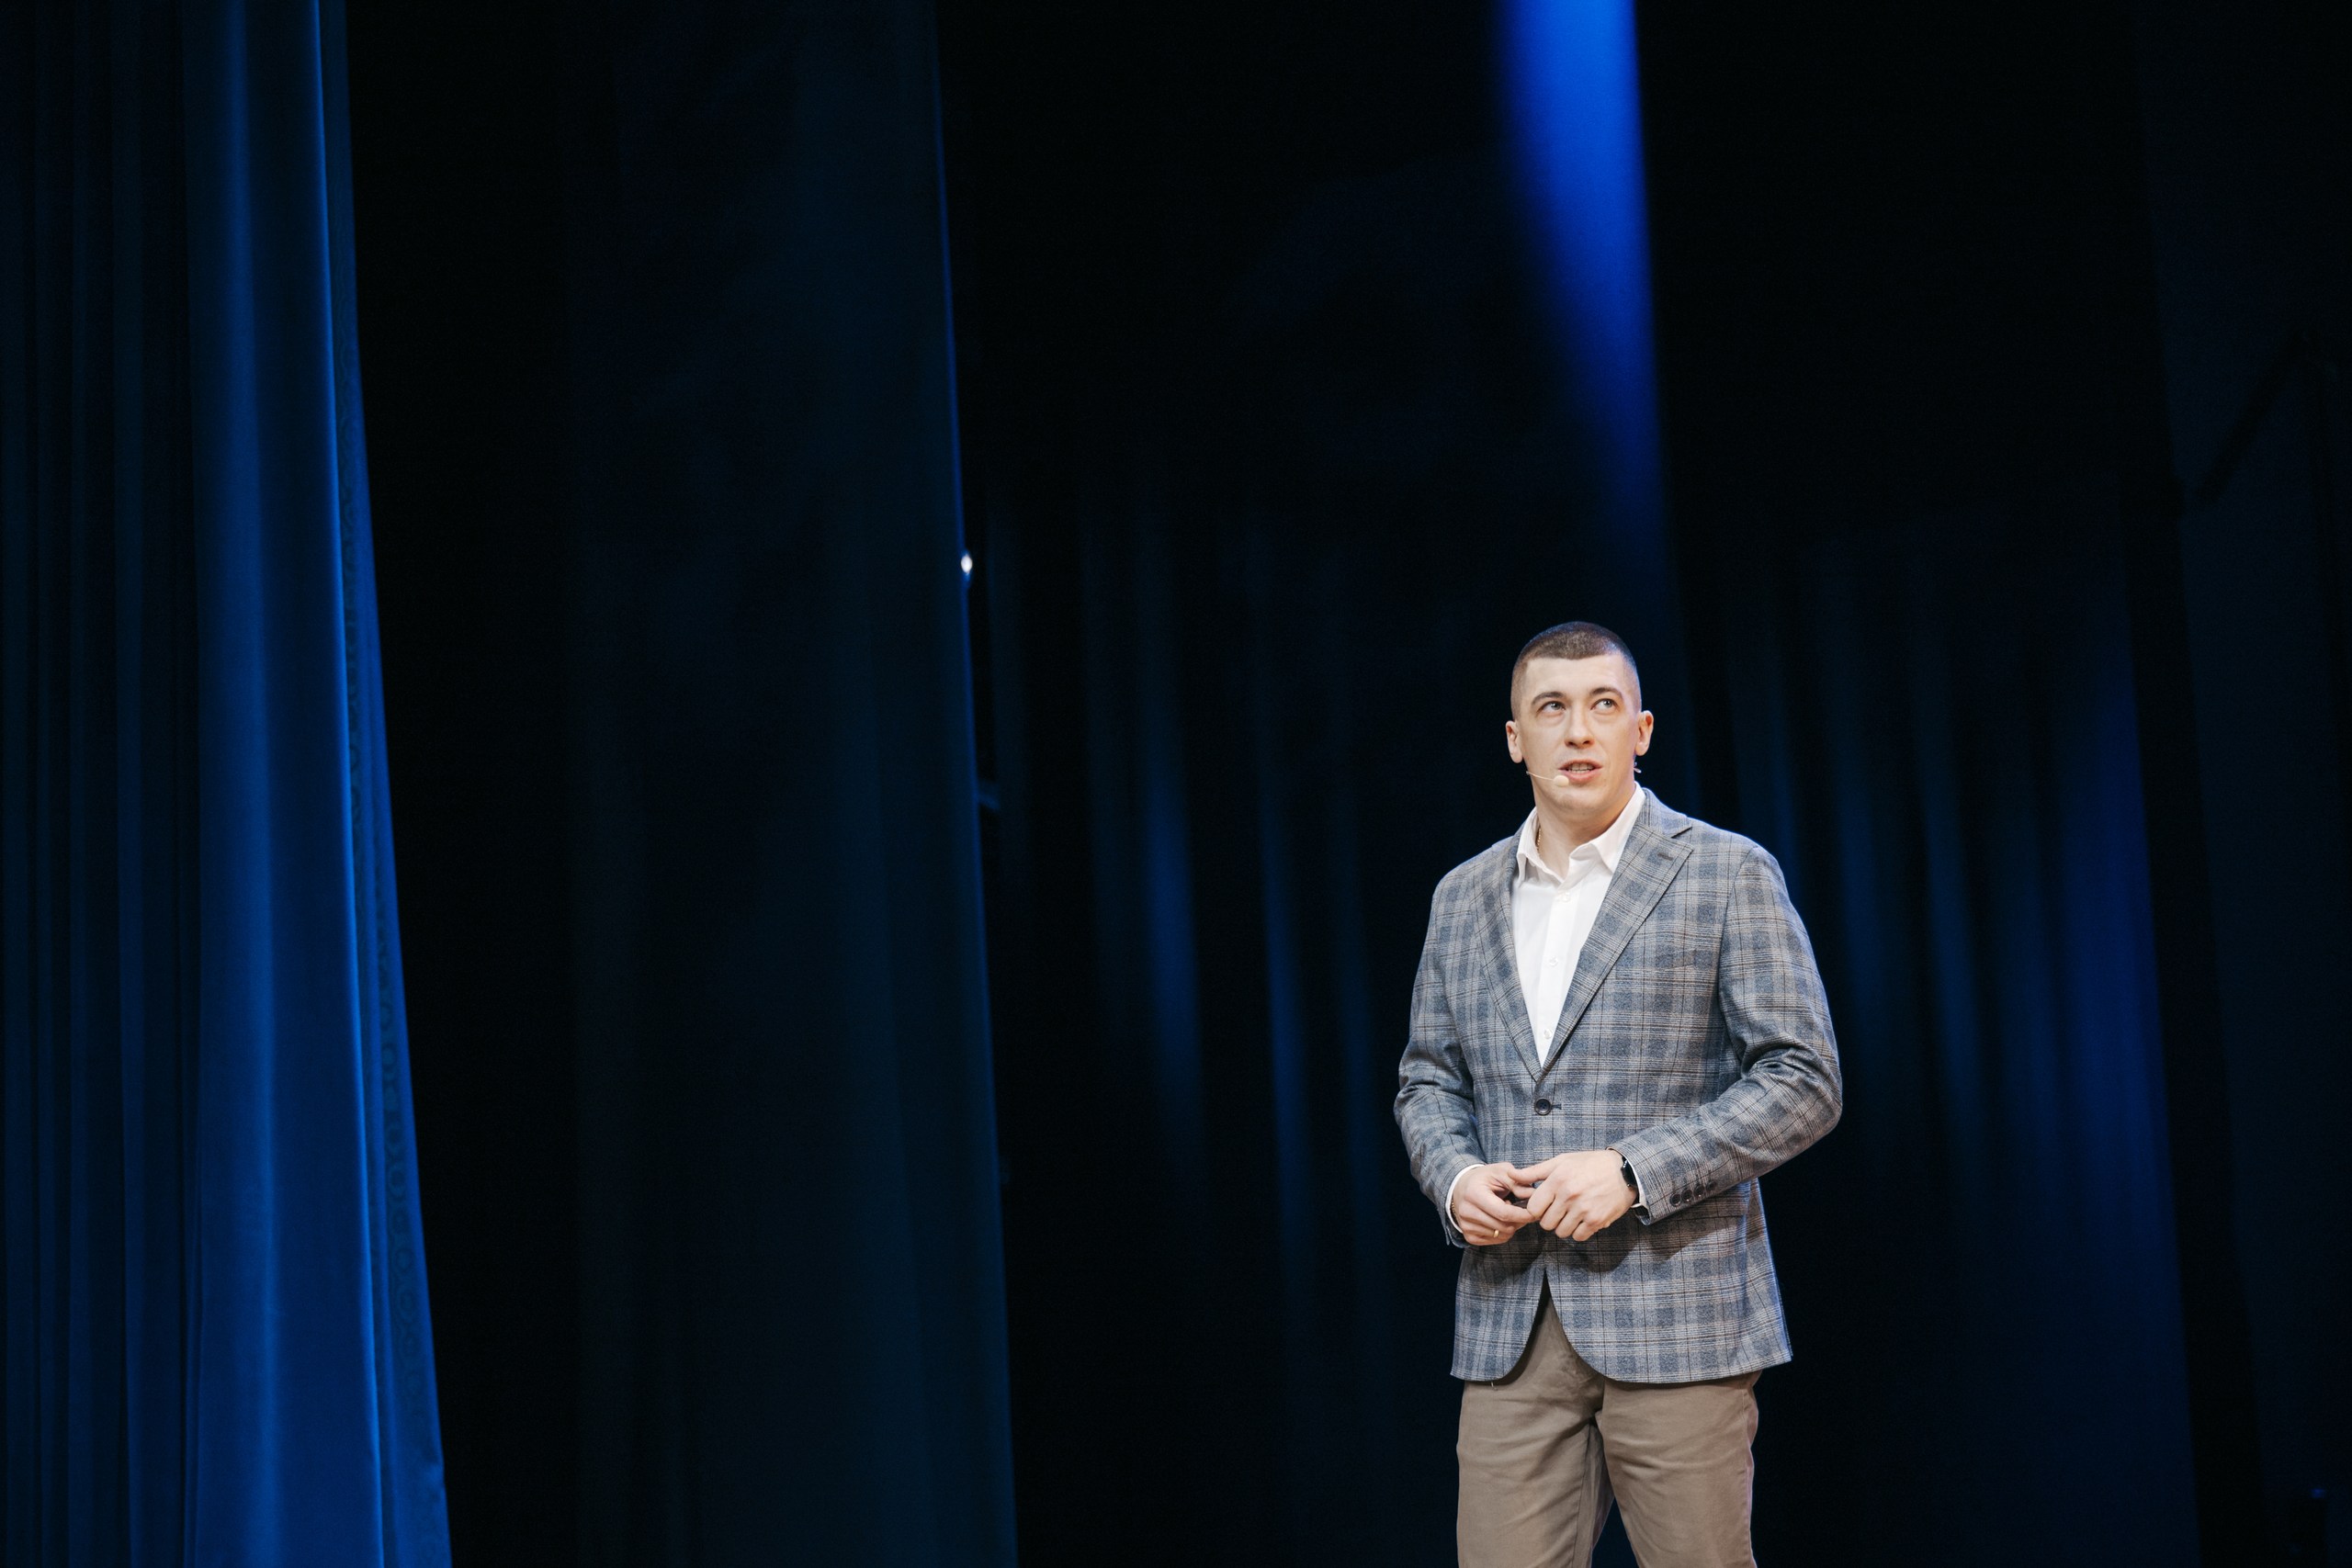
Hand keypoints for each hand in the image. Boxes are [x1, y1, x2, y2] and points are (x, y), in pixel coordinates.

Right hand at [1452, 1162, 1532, 1245]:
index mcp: (1473, 1194)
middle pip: (1504, 1226)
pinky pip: (1495, 1240)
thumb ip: (1517, 1182)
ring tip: (1506, 1211)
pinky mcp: (1469, 1236)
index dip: (1522, 1215)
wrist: (1460, 1187)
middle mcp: (1466, 1212)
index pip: (1503, 1213)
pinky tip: (1499, 1219)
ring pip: (1501, 1235)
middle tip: (1522, 1210)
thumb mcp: (1500, 1171)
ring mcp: (1465, 1226)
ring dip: (1511, 1226)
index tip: (1534, 1212)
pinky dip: (1503, 1232)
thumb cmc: (1483, 1178)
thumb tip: (1534, 1195)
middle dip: (1519, 1221)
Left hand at [1511, 1149, 1633, 1241]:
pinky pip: (1578, 1236)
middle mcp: (1569, 1196)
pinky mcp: (1597, 1220)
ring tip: (1571, 1214)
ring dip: (1563, 1226)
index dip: (1536, 1209)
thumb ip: (1534, 1171)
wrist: (1624, 1171)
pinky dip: (1578, 1232)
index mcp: (1557, 1180)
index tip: (1543, 1206)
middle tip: (1559, 1210)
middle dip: (1549, 1219)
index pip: (1533, 1208)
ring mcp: (1583, 1209)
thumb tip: (1511, 1175)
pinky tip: (1583, 1220)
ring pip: (1561, 1232)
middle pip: (1546, 1223)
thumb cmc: (1590, 1164)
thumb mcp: (1561, 1161)